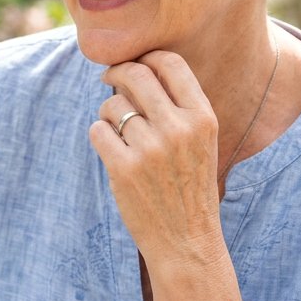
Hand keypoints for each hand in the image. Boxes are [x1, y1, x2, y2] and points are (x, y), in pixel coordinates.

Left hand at [90, 51, 223, 265]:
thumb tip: (136, 68)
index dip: (147, 57)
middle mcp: (179, 128)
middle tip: (108, 79)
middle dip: (117, 72)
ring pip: (112, 105)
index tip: (134, 64)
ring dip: (108, 112)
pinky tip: (111, 149)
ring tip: (118, 130)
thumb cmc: (190, 188)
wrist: (188, 242)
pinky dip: (99, 135)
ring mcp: (151, 149)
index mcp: (203, 117)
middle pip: (136, 74)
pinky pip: (97, 131)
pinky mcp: (124, 170)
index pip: (170, 63)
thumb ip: (178, 106)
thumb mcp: (201, 142)